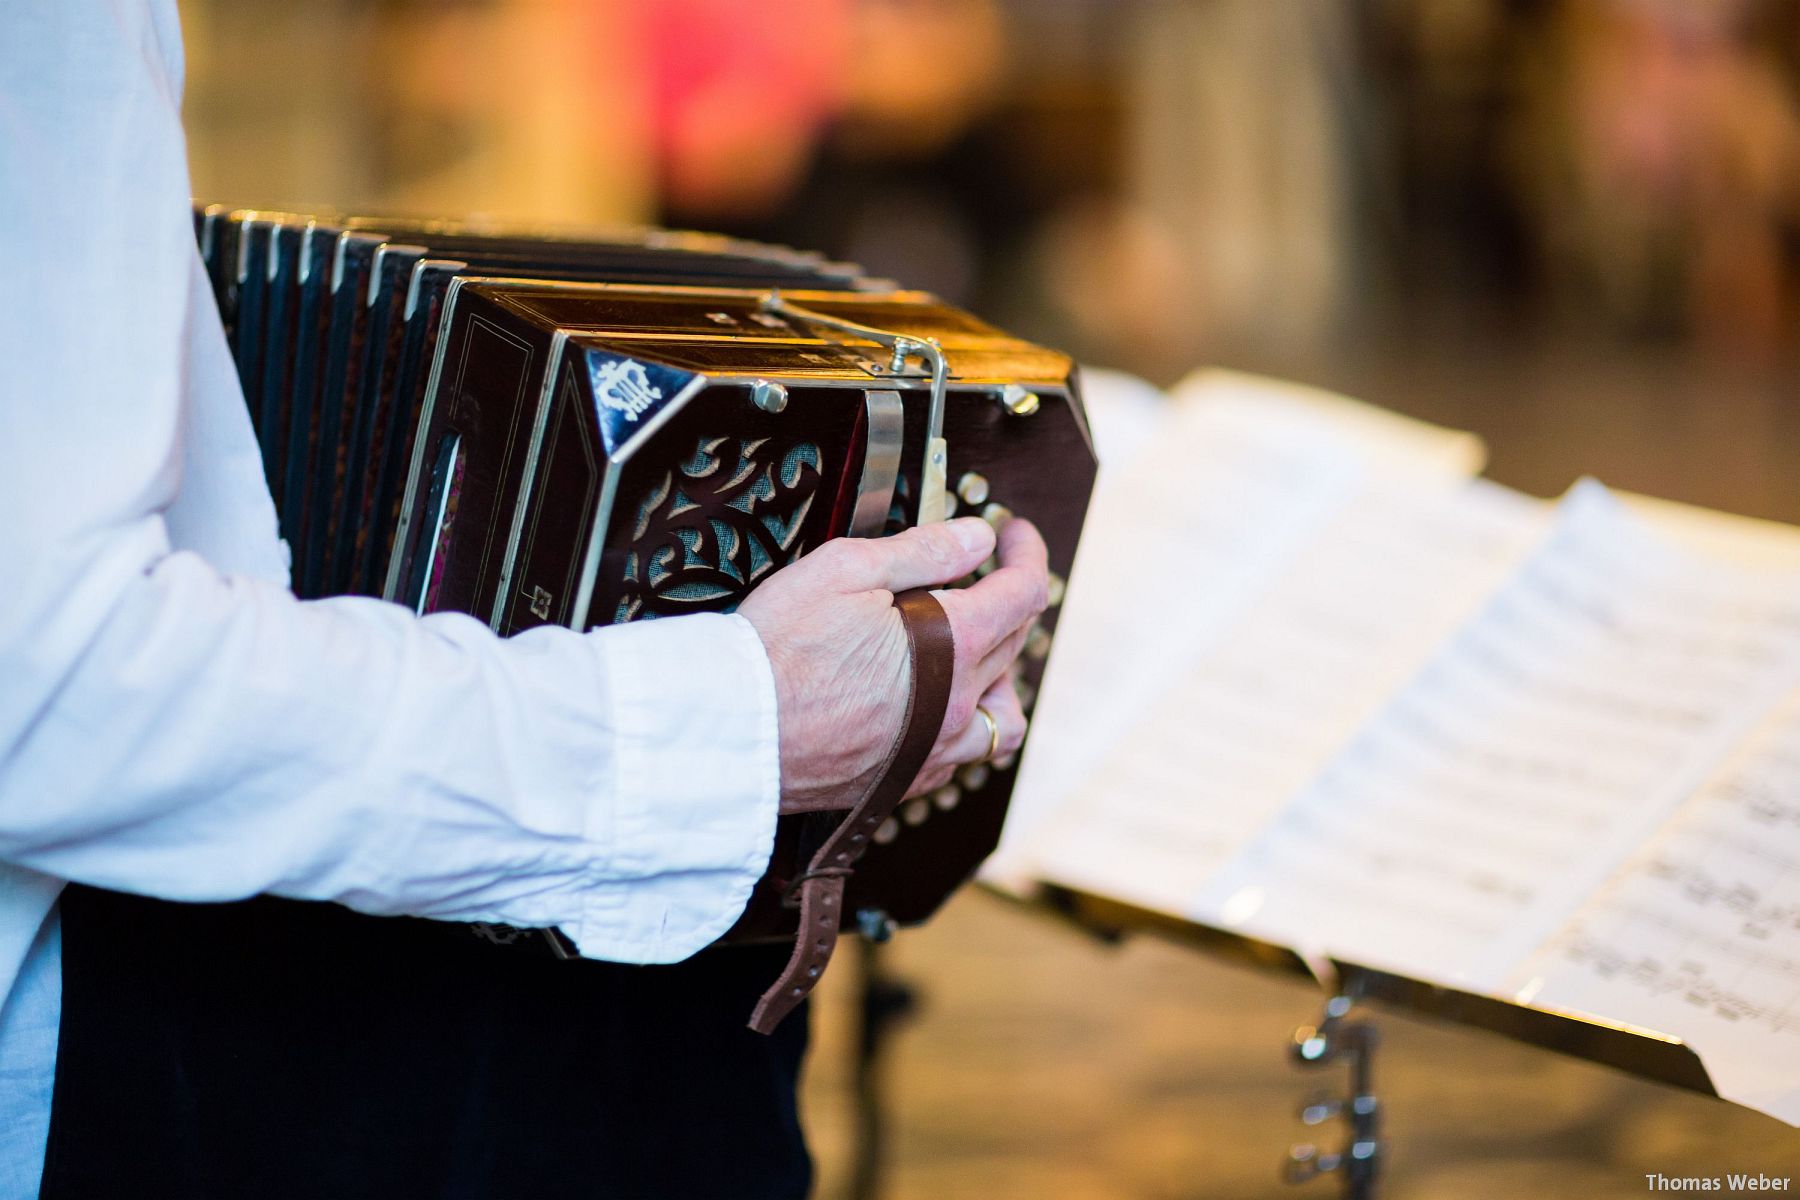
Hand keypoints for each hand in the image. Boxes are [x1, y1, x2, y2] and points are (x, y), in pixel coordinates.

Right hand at [739, 516, 1048, 813]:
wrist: (732, 733)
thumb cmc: (777, 647)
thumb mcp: (846, 568)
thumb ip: (923, 550)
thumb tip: (977, 537)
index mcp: (953, 645)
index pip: (1022, 592)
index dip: (1026, 554)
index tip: (1014, 534)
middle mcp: (957, 705)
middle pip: (1015, 646)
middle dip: (1009, 601)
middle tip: (982, 576)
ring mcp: (934, 751)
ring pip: (1005, 718)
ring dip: (1002, 678)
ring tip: (974, 654)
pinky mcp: (903, 783)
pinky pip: (963, 757)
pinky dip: (966, 725)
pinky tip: (936, 705)